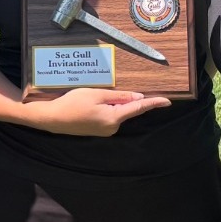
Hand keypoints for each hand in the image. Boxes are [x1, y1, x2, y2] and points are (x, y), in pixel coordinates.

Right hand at [28, 88, 171, 135]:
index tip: (167, 102)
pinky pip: (110, 116)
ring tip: (91, 97)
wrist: (53, 119)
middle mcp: (112, 127)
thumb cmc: (73, 103)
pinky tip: (92, 104)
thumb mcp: (97, 94)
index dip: (153, 103)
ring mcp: (106, 131)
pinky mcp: (99, 130)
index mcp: (114, 118)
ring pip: (117, 112)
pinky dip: (107, 108)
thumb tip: (138, 97)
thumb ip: (119, 96)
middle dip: (123, 99)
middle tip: (104, 91)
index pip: (138, 108)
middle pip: (127, 109)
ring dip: (112, 103)